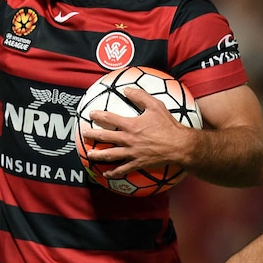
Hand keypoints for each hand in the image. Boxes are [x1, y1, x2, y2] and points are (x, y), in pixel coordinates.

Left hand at [80, 86, 195, 177]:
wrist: (179, 146)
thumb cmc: (168, 125)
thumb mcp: (156, 106)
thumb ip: (140, 96)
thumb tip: (127, 89)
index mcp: (131, 125)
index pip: (110, 119)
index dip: (98, 115)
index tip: (91, 114)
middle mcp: (128, 140)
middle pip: (105, 138)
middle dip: (92, 135)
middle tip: (84, 134)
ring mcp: (132, 153)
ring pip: (110, 155)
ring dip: (98, 155)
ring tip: (89, 155)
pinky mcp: (137, 163)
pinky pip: (123, 169)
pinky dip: (114, 172)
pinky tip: (107, 174)